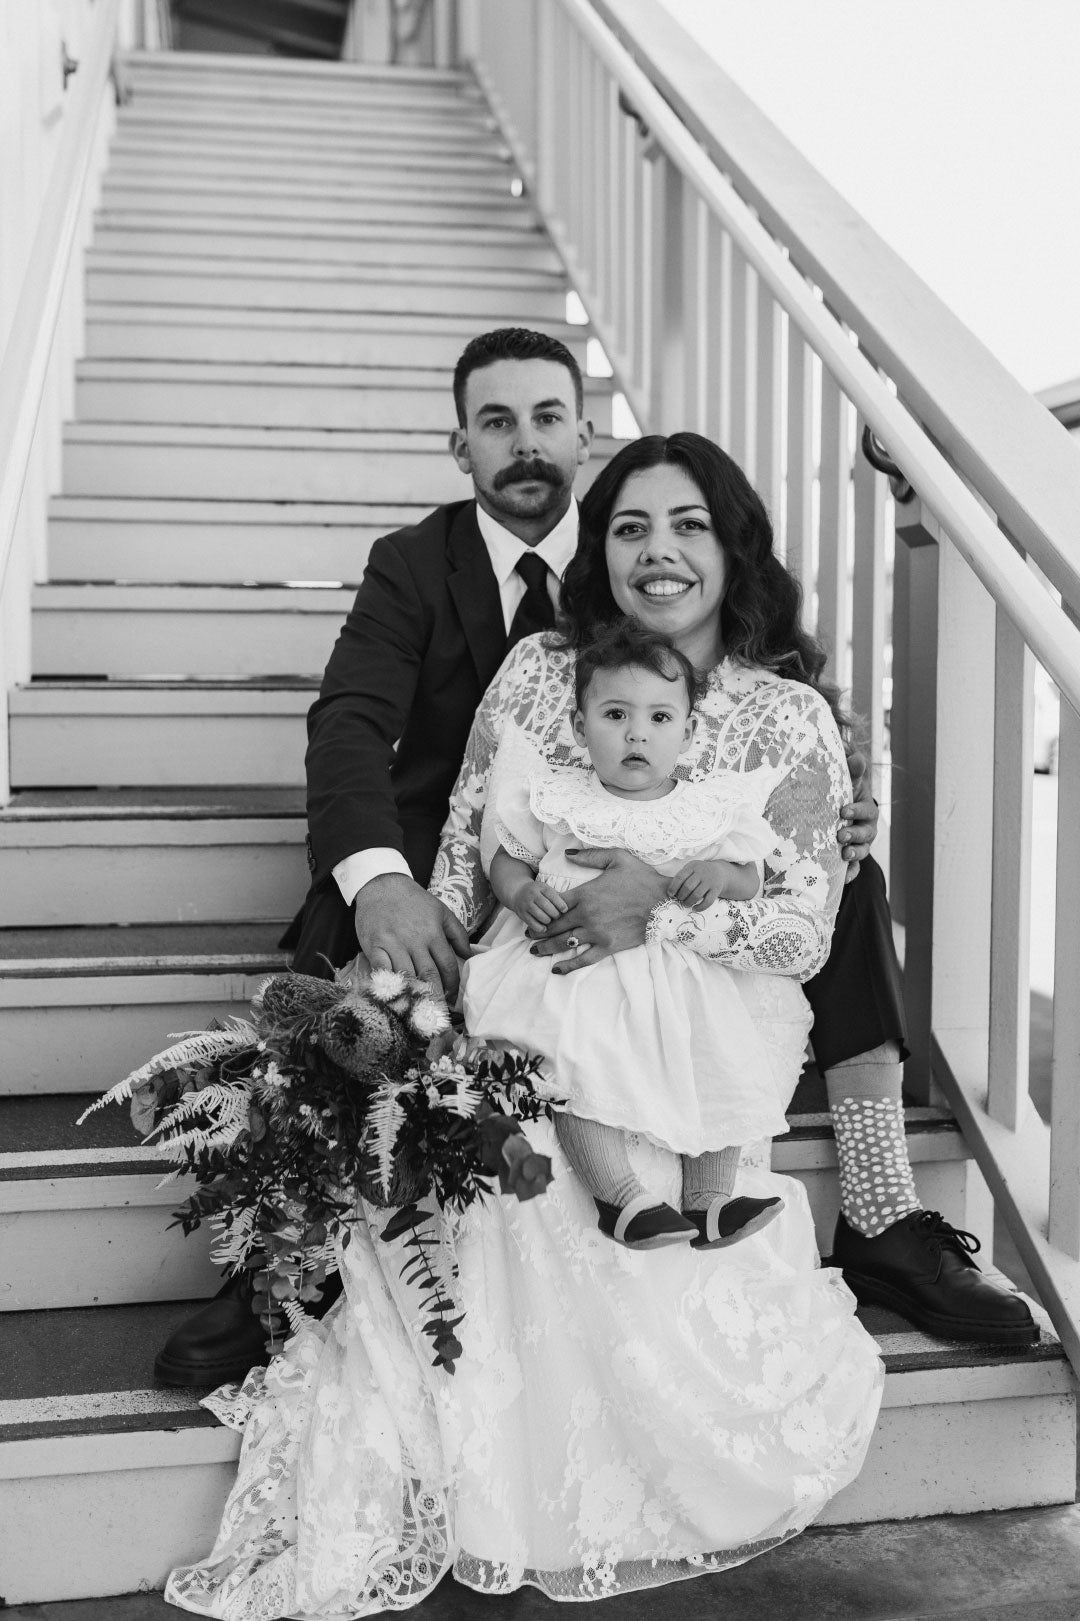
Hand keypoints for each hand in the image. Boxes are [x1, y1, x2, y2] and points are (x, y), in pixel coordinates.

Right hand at [354, 873, 471, 998]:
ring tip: (420, 1010)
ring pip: (408, 976)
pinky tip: (395, 996)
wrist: (382, 884)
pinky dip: (390, 985)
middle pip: (430, 976)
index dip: (453, 986)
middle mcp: (416, 940)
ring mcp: (394, 944)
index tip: (453, 999)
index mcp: (434, 933)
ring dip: (414, 995)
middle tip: (440, 1014)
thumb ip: (457, 933)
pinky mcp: (375, 946)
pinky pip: (383, 971)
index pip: (448, 966)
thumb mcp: (440, 910)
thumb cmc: (413, 900)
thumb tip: (469, 955)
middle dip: (437, 997)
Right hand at [512, 878, 568, 928]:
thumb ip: (557, 896)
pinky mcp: (521, 913)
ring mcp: (526, 904)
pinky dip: (539, 928)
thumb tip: (572, 905)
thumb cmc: (538, 892)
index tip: (565, 910)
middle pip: (546, 906)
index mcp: (541, 887)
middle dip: (555, 914)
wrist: (517, 892)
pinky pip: (532, 923)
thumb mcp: (546, 889)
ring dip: (548, 921)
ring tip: (550, 921)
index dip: (560, 904)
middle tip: (558, 917)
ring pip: (540, 915)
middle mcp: (532, 895)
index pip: (552, 895)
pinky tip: (544, 928)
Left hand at [528, 848, 668, 974]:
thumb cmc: (642, 878)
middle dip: (538, 930)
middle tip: (528, 933)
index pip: (554, 904)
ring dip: (545, 948)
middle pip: (554, 925)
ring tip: (534, 950)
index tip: (534, 913)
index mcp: (585, 894)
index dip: (541, 909)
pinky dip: (568, 966)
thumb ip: (590, 856)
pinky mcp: (608, 947)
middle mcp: (586, 915)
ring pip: (563, 943)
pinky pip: (583, 959)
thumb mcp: (617, 858)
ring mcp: (596, 932)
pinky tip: (556, 969)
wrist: (665, 902)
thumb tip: (567, 853)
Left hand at [667, 859, 727, 909]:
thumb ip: (682, 877)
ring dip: (689, 902)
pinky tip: (695, 909)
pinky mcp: (716, 890)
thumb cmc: (699, 873)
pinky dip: (700, 907)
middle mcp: (702, 873)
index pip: (680, 877)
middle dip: (681, 895)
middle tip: (679, 899)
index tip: (670, 894)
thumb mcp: (691, 869)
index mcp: (693, 866)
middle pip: (688, 887)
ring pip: (697, 895)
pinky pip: (708, 901)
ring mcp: (710, 881)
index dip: (673, 887)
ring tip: (686, 904)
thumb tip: (670, 892)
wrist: (720, 872)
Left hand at [839, 749, 878, 882]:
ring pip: (862, 851)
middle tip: (841, 835)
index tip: (842, 810)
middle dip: (854, 834)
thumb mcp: (848, 781)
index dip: (856, 810)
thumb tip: (853, 752)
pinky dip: (851, 873)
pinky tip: (844, 878)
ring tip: (843, 854)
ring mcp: (861, 844)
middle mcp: (866, 828)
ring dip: (854, 853)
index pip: (865, 810)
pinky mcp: (853, 858)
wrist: (840, 812)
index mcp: (865, 809)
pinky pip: (855, 869)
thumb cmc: (843, 794)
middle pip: (866, 834)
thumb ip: (851, 770)